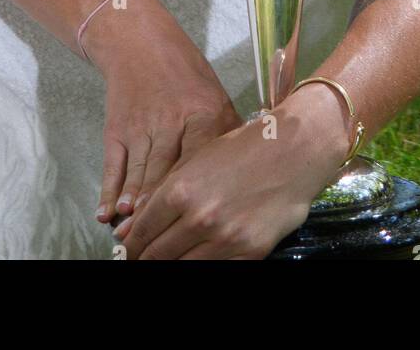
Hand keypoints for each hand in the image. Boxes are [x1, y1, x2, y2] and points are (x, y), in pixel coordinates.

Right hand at [88, 0, 243, 228]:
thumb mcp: (215, 95)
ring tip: (133, 238)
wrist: (139, 41)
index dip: (201, 196)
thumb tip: (241, 174)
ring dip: (135, 209)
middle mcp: (171, 122)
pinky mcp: (116, 129)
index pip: (204, 163)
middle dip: (164, 214)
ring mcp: (141, 126)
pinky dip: (109, 192)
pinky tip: (107, 214)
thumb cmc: (185, 73)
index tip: (202, 223)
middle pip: (168, 176)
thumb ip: (225, 134)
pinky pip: (113, 166)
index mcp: (204, 114)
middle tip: (162, 244)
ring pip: (139, 176)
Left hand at [114, 84, 352, 259]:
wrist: (293, 151)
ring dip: (169, 263)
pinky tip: (196, 259)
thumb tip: (130, 228)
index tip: (126, 249)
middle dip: (144, 258)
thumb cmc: (242, 149)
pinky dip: (200, 266)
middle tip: (141, 259)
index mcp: (181, 190)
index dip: (130, 244)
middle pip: (156, 254)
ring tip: (166, 259)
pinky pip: (213, 270)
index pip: (142, 231)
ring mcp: (224, 240)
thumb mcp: (196, 161)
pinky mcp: (248, 254)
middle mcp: (199, 218)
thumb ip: (163, 193)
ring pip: (181, 267)